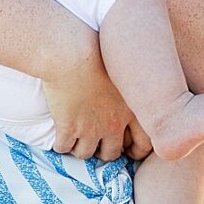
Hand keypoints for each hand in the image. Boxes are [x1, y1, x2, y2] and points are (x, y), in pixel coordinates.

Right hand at [39, 28, 149, 161]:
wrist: (72, 52)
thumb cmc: (99, 50)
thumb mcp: (127, 69)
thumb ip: (134, 84)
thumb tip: (141, 86)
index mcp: (133, 110)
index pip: (143, 143)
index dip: (136, 150)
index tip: (129, 149)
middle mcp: (114, 124)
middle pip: (113, 153)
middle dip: (106, 151)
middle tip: (99, 145)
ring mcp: (90, 128)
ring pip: (87, 153)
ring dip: (82, 149)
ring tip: (77, 141)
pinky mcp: (68, 127)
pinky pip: (63, 147)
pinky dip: (61, 146)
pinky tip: (60, 138)